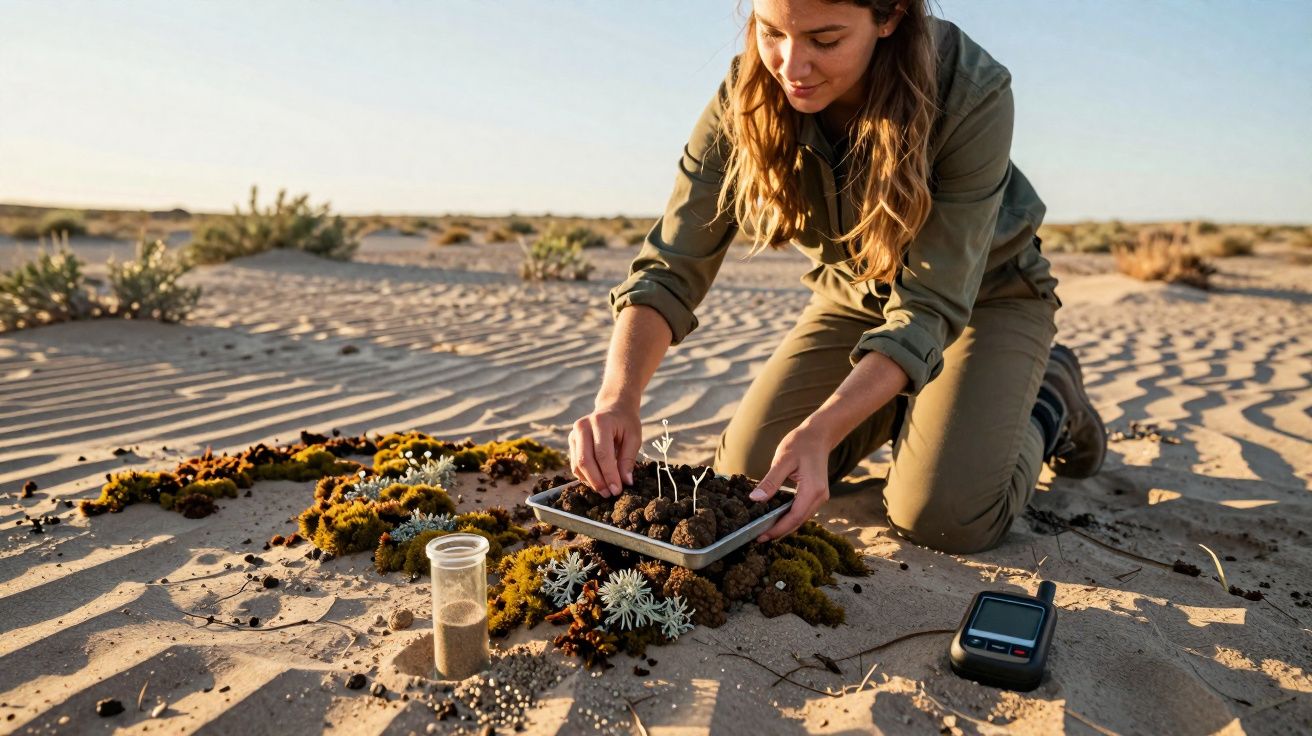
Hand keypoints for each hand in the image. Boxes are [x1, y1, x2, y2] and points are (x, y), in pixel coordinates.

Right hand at [568, 404, 640, 497]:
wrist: (614, 407)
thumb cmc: (626, 422)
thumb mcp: (634, 437)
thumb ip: (628, 459)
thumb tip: (625, 482)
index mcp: (600, 422)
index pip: (602, 455)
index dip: (609, 475)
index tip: (617, 490)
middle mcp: (582, 426)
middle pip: (585, 461)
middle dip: (598, 481)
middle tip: (609, 494)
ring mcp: (574, 434)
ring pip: (577, 465)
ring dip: (591, 481)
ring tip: (605, 490)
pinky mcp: (571, 441)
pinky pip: (575, 464)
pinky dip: (585, 477)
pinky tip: (597, 482)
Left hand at [749, 424, 831, 541]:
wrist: (818, 435)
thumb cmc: (800, 444)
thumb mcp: (782, 460)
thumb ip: (770, 482)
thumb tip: (756, 499)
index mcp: (813, 490)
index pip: (794, 517)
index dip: (777, 530)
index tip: (761, 537)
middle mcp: (820, 497)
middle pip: (798, 522)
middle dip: (779, 532)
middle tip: (758, 538)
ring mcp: (820, 497)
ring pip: (801, 518)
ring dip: (784, 526)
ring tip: (765, 531)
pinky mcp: (817, 494)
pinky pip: (802, 511)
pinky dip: (790, 518)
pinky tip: (776, 519)